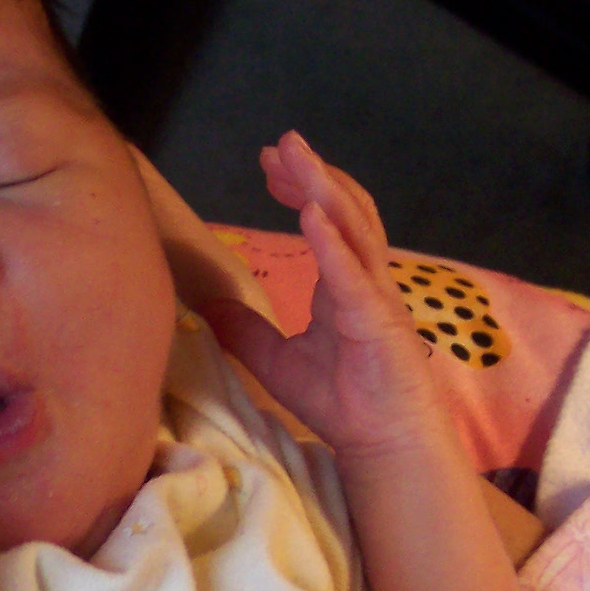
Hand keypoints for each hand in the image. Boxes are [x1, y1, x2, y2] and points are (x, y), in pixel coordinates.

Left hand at [203, 132, 443, 458]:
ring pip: (355, 227)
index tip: (269, 166)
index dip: (301, 187)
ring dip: (324, 188)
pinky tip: (311, 215)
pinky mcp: (378, 321)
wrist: (384, 444)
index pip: (327, 218)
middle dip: (311, 173)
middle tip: (278, 146)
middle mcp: (365, 279)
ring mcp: (376, 296)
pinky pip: (355, 275)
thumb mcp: (276, 361)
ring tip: (295, 157)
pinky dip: (333, 242)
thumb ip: (246, 330)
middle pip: (344, 208)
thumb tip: (205, 306)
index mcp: (343, 283)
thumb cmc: (344, 402)